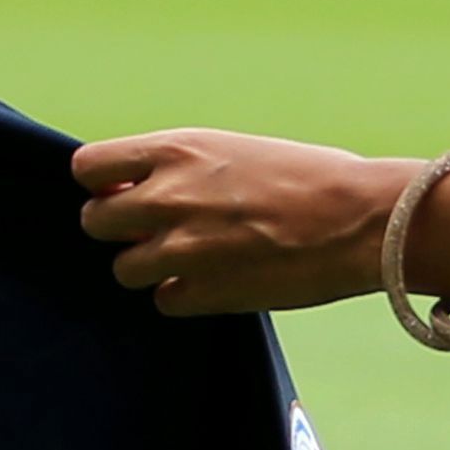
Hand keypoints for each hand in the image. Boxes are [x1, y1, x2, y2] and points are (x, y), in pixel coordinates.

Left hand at [72, 130, 419, 317]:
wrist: (362, 218)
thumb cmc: (308, 176)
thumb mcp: (232, 149)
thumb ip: (178, 168)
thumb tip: (135, 188)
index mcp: (176, 150)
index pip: (87, 168)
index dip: (102, 182)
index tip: (124, 189)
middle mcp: (168, 197)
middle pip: (95, 222)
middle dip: (119, 228)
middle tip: (154, 229)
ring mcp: (182, 250)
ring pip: (124, 269)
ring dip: (149, 265)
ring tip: (192, 256)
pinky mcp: (205, 294)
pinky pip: (163, 300)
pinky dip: (182, 295)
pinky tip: (217, 279)